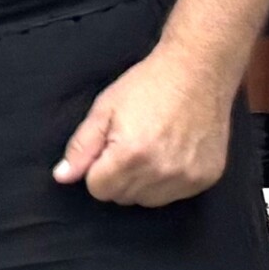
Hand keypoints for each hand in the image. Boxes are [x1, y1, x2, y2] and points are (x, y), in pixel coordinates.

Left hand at [55, 49, 238, 206]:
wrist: (198, 69)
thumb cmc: (149, 84)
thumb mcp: (104, 109)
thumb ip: (81, 147)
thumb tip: (62, 176)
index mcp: (130, 155)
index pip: (98, 189)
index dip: (98, 168)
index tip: (110, 148)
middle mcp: (160, 171)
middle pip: (123, 197)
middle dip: (119, 176)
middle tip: (132, 143)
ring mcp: (186, 177)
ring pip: (148, 200)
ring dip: (144, 182)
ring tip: (153, 147)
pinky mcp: (206, 178)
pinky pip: (175, 195)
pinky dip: (169, 180)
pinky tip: (173, 152)